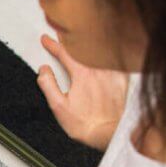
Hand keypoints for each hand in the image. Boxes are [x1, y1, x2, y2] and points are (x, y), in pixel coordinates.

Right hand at [36, 34, 128, 150]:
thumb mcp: (58, 106)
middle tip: (64, 32)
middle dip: (71, 38)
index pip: (64, 53)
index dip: (53, 45)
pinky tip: (105, 52)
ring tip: (83, 37)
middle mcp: (98, 69)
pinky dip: (108, 54)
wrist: (109, 133)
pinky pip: (115, 60)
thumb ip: (48, 85)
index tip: (45, 40)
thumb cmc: (84, 124)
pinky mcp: (122, 79)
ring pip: (99, 51)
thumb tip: (43, 70)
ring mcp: (111, 73)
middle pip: (83, 47)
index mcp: (81, 73)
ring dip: (89, 43)